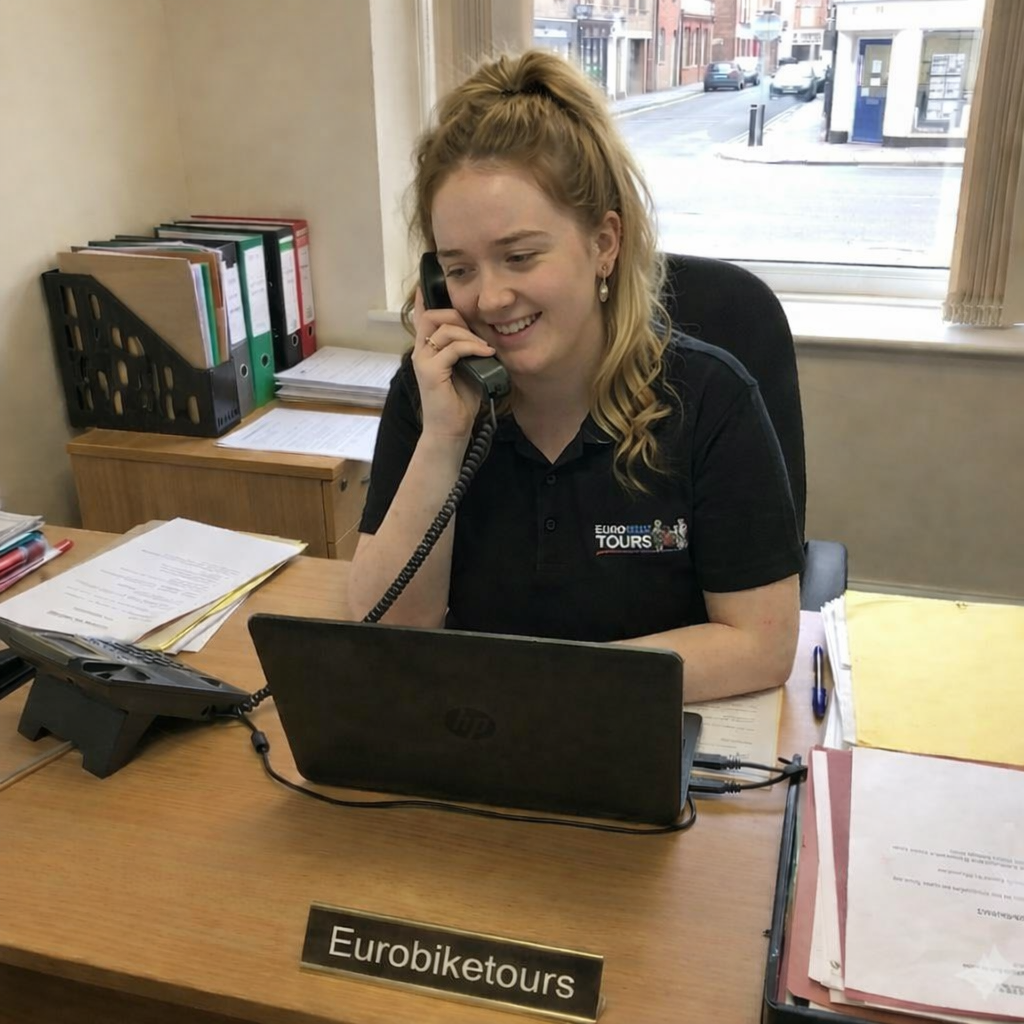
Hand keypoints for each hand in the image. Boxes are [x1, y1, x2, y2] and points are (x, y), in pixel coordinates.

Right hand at [412, 289, 497, 439]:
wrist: (451, 430)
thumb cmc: (460, 401)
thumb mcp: (467, 368)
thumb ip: (468, 348)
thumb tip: (483, 333)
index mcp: (427, 349)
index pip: (422, 316)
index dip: (425, 297)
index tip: (430, 279)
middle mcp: (421, 352)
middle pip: (432, 315)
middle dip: (457, 317)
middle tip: (476, 333)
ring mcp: (423, 361)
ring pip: (444, 329)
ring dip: (469, 335)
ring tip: (484, 348)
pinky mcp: (430, 372)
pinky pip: (452, 348)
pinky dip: (472, 347)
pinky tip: (485, 354)